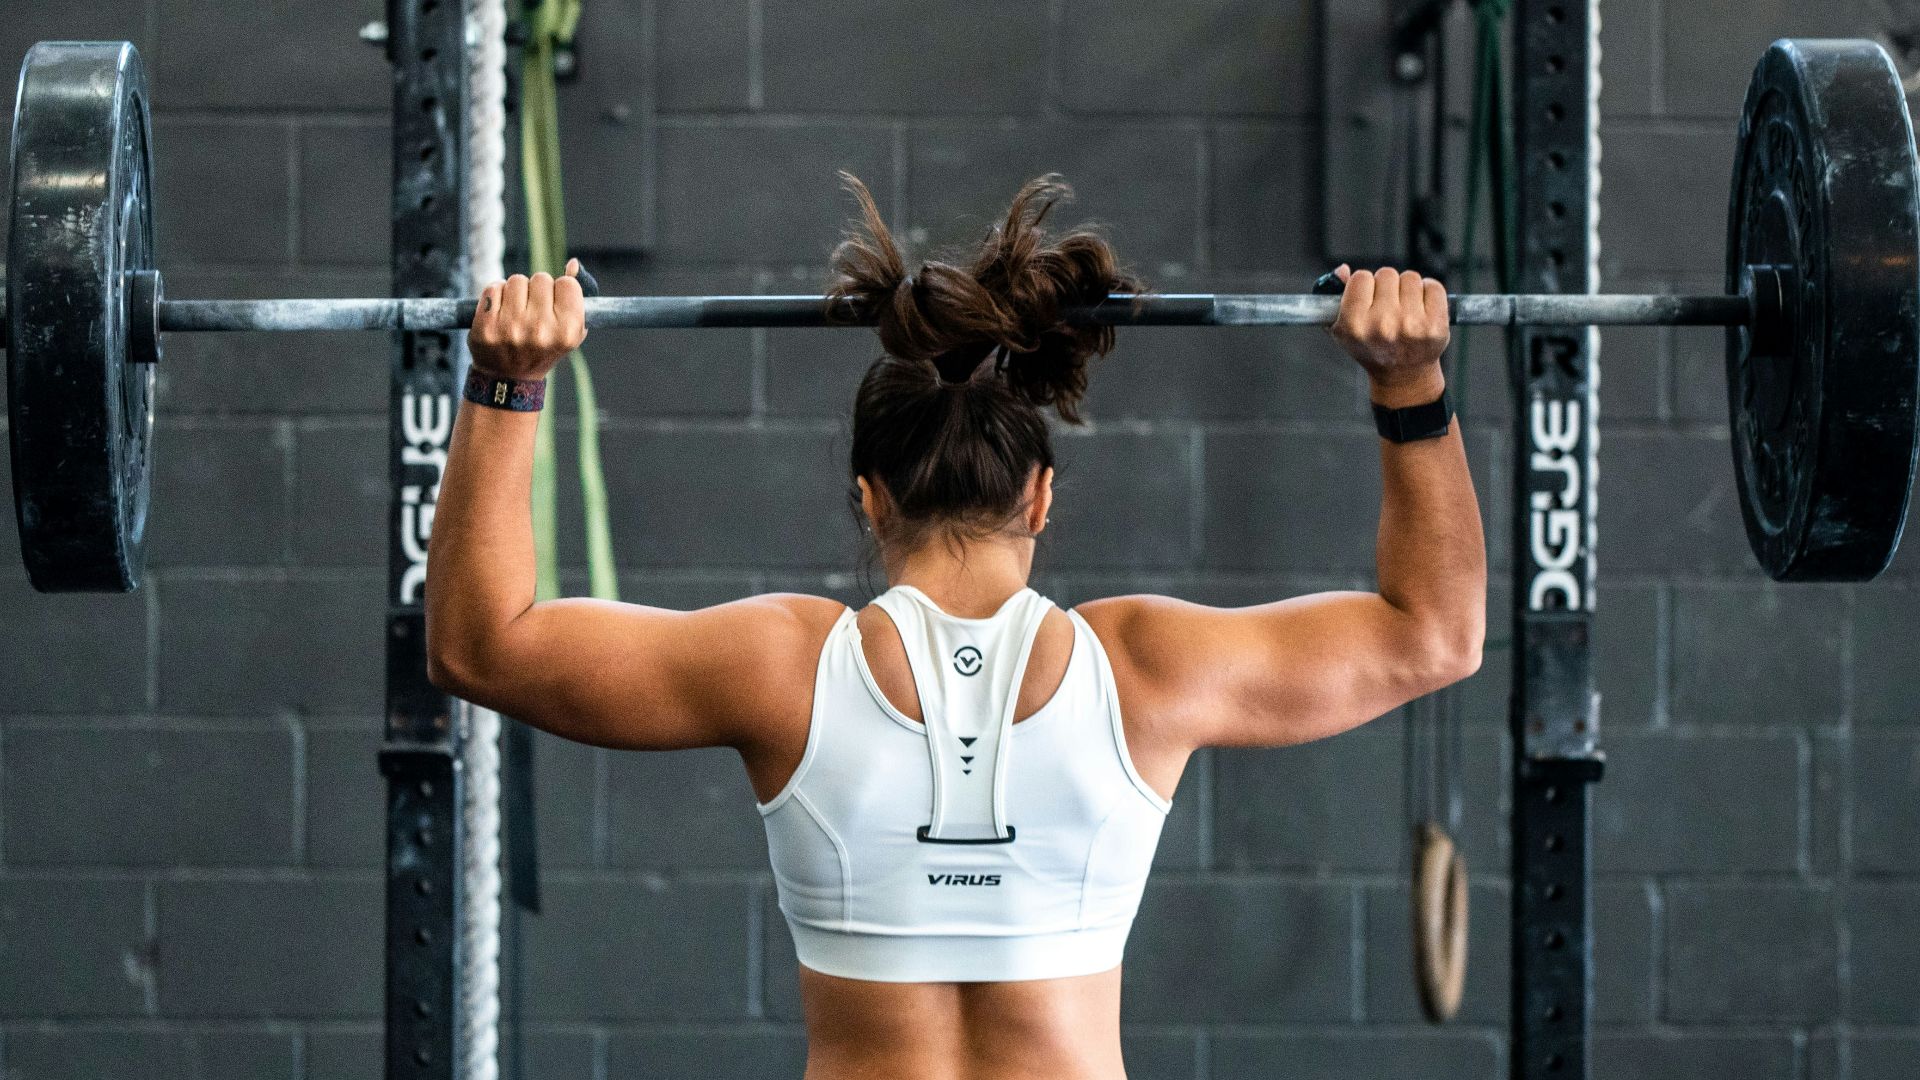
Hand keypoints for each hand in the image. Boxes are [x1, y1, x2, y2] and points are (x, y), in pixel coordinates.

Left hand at [469, 259, 588, 380]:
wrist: (508, 378)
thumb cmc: (544, 347)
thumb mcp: (569, 329)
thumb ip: (575, 296)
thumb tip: (572, 263)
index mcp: (568, 331)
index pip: (567, 284)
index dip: (560, 291)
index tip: (553, 306)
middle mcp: (541, 330)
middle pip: (541, 278)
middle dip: (536, 290)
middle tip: (532, 311)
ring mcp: (512, 328)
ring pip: (516, 280)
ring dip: (515, 291)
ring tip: (515, 312)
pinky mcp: (487, 326)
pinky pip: (493, 288)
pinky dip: (495, 295)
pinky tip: (499, 313)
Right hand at [1327, 265, 1449, 399]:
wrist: (1403, 376)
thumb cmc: (1371, 347)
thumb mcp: (1343, 328)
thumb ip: (1333, 296)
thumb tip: (1343, 270)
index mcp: (1355, 326)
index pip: (1361, 278)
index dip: (1365, 286)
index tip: (1368, 299)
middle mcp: (1382, 325)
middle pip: (1386, 274)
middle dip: (1387, 287)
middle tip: (1388, 307)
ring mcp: (1411, 325)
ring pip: (1410, 278)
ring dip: (1408, 289)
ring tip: (1405, 309)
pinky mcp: (1436, 326)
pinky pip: (1434, 287)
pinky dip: (1429, 293)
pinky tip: (1422, 309)